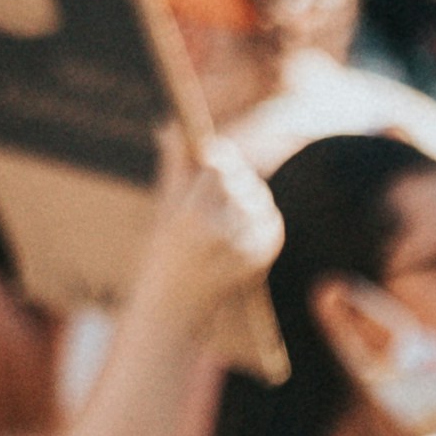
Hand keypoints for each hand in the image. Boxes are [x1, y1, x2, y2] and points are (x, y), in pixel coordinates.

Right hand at [140, 146, 282, 340]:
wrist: (173, 309)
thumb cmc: (163, 255)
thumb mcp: (165, 210)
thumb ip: (176, 166)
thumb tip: (174, 125)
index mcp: (191, 216)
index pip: (219, 166)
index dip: (219, 156)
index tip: (213, 154)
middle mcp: (221, 232)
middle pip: (243, 180)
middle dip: (233, 177)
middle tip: (216, 185)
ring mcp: (245, 247)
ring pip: (259, 198)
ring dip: (246, 197)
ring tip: (224, 213)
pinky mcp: (261, 258)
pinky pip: (271, 220)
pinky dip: (260, 218)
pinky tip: (240, 227)